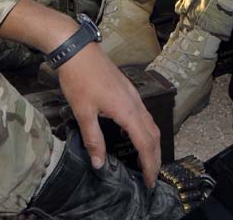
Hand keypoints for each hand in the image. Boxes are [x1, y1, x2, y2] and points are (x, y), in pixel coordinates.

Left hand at [57, 44, 161, 185]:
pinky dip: (144, 130)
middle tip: (151, 176)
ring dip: (151, 144)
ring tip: (146, 160)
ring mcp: (133, 95)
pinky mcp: (127, 90)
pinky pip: (143, 114)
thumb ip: (93, 139)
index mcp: (127, 111)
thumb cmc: (79, 78)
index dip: (149, 165)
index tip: (149, 182)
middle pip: (153, 135)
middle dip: (155, 158)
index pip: (145, 144)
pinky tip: (132, 134)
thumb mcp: (83, 112)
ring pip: (150, 123)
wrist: (77, 49)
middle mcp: (135, 103)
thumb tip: (99, 163)